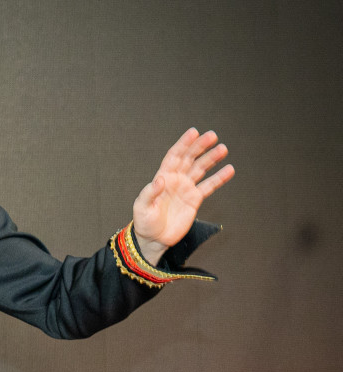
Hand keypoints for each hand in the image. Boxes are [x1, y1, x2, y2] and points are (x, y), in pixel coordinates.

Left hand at [132, 129, 234, 265]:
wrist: (154, 239)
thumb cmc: (144, 222)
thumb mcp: (142, 207)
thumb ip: (150, 193)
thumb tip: (161, 179)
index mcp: (162, 178)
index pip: (174, 156)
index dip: (183, 144)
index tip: (193, 132)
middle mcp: (175, 180)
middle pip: (189, 159)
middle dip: (200, 146)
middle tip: (212, 136)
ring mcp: (186, 188)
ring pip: (201, 169)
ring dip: (211, 159)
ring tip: (223, 149)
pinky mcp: (194, 200)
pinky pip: (209, 186)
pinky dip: (219, 178)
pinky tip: (229, 170)